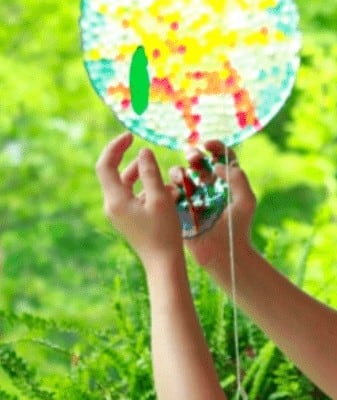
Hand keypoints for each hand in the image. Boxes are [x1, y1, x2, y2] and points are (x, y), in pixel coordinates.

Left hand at [96, 133, 182, 267]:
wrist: (164, 264)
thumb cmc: (163, 232)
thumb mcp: (160, 198)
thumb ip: (150, 172)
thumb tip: (143, 152)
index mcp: (115, 200)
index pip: (106, 165)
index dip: (115, 147)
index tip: (130, 136)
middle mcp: (113, 206)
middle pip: (116, 174)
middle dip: (133, 162)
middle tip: (149, 151)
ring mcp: (120, 214)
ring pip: (127, 185)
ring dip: (144, 176)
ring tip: (165, 178)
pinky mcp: (129, 219)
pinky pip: (134, 197)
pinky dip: (148, 190)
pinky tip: (168, 193)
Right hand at [169, 140, 255, 267]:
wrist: (224, 253)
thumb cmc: (238, 228)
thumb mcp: (245, 201)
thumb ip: (237, 179)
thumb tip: (216, 165)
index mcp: (225, 182)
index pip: (220, 157)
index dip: (214, 147)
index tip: (208, 145)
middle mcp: (207, 186)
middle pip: (197, 162)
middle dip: (193, 155)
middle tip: (193, 158)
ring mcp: (191, 197)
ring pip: (180, 175)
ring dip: (179, 171)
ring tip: (182, 179)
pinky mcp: (179, 209)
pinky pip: (170, 193)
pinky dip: (171, 189)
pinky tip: (176, 194)